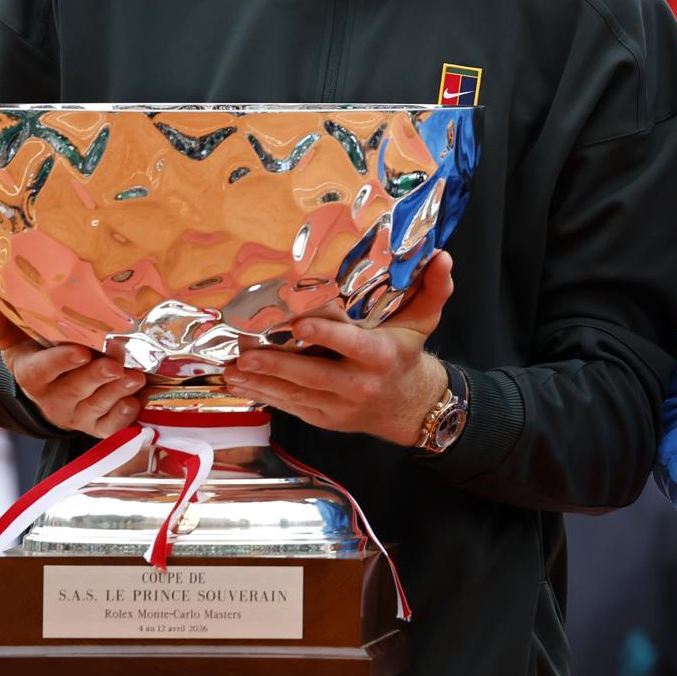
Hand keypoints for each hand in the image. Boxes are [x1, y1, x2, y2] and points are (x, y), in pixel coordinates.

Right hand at [0, 300, 143, 436]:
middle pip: (73, 390)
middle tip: (115, 364)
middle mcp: (53, 399)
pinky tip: (135, 403)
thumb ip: (2, 327)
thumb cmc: (40, 357)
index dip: (60, 362)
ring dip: (116, 393)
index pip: (40, 371)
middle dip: (95, 377)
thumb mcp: (19, 342)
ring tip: (134, 377)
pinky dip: (123, 417)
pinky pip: (109, 428)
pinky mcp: (96, 426)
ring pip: (95, 407)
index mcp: (32, 375)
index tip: (81, 352)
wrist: (55, 390)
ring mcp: (76, 415)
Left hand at [223, 252, 454, 444]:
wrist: (409, 407)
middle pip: (313, 375)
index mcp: (380, 356)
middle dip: (276, 364)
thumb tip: (443, 257)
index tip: (298, 325)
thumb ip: (433, 289)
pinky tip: (240, 384)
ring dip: (261, 381)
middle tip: (246, 351)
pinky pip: (290, 407)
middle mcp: (358, 384)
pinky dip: (263, 396)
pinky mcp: (322, 418)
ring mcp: (338, 405)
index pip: (351, 345)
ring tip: (232, 367)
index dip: (325, 336)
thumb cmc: (405, 356)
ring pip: (295, 394)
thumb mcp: (423, 323)